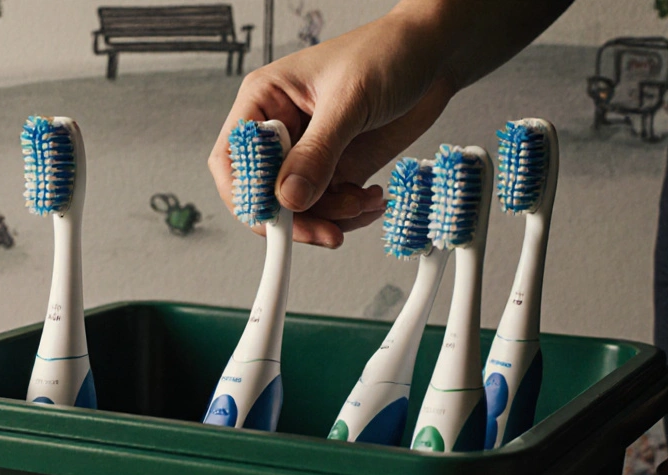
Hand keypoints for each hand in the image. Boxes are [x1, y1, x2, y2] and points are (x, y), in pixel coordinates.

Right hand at [208, 9, 455, 247]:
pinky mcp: (337, 168)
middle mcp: (282, 130)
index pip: (233, 158)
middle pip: (264, 192)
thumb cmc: (387, 52)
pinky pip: (329, 207)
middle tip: (325, 230)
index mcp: (266, 100)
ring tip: (362, 202)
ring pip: (299, 207)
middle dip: (295, 215)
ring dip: (330, 216)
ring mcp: (310, 152)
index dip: (246, 193)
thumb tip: (289, 198)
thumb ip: (318, 151)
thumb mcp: (349, 99)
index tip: (276, 216)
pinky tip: (372, 199)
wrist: (434, 54)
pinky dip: (349, 214)